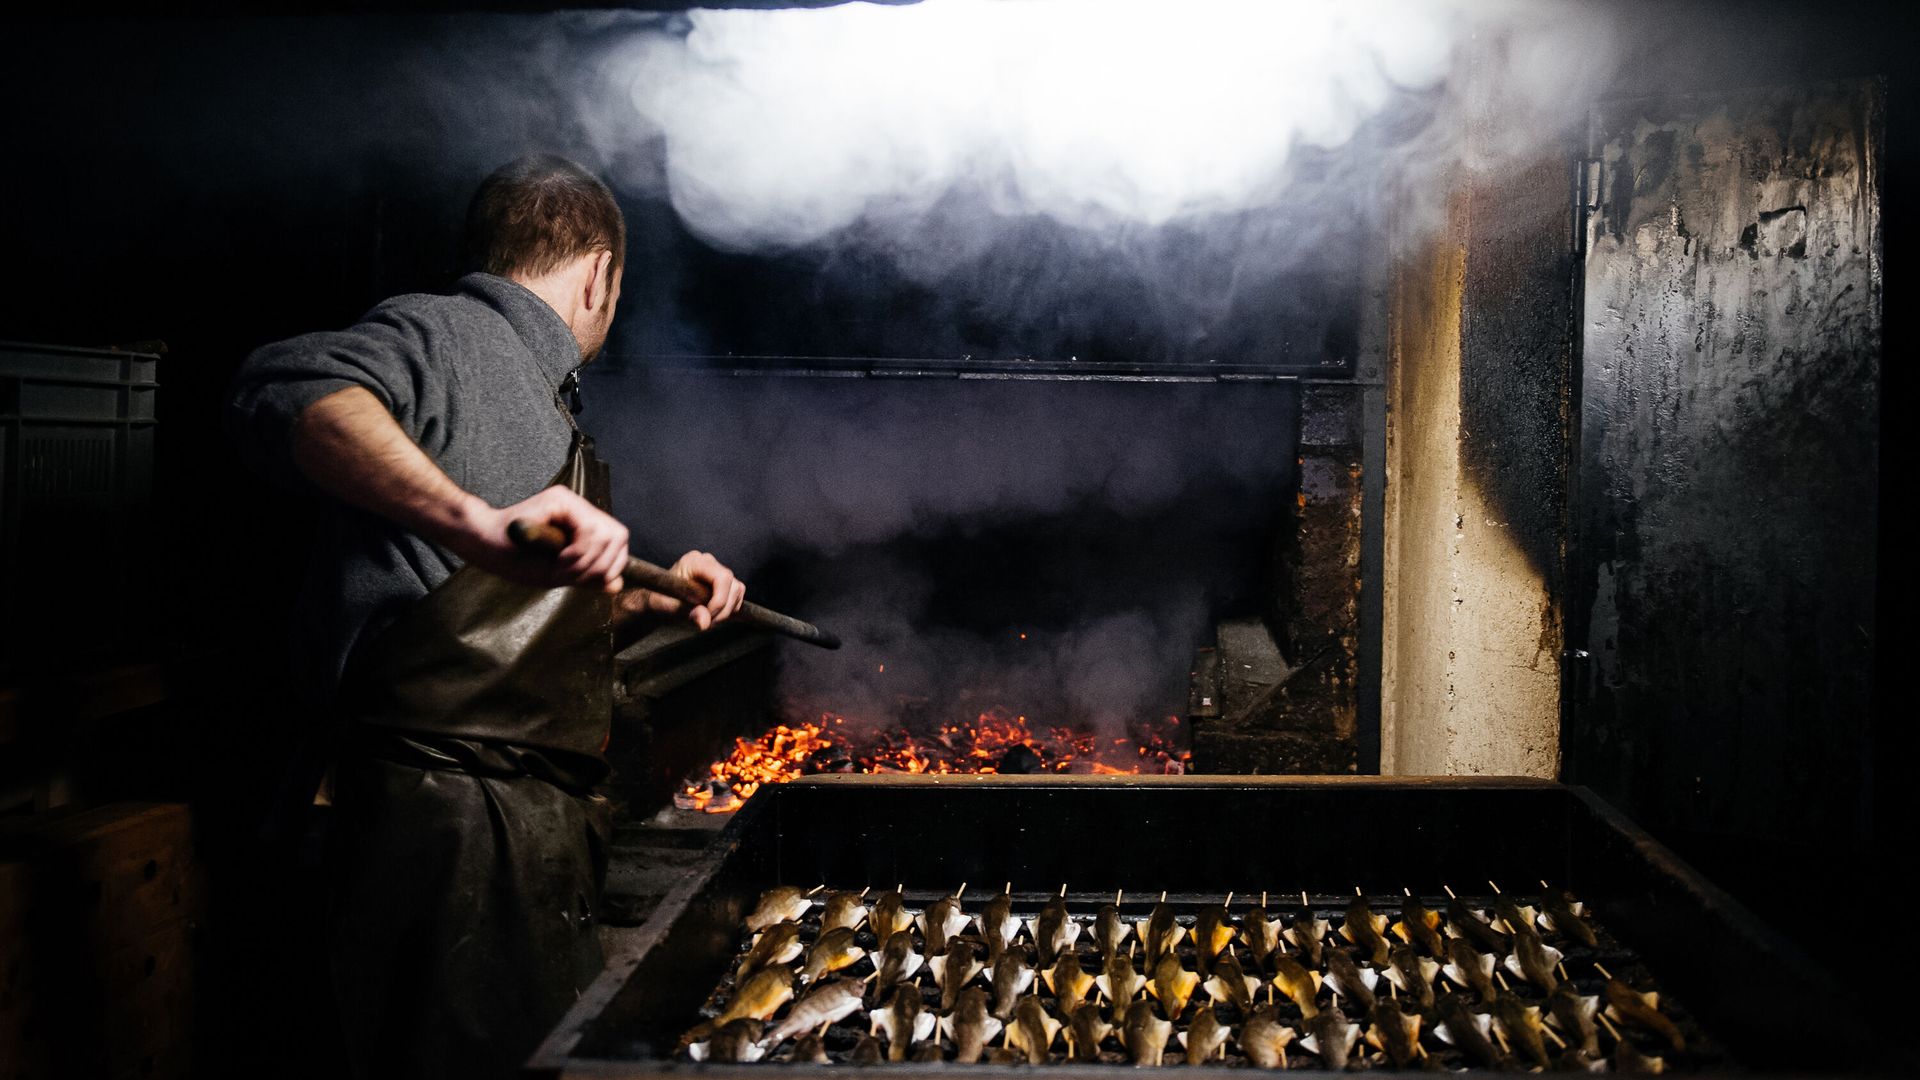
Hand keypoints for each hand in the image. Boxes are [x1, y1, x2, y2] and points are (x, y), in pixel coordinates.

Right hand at [450, 485, 629, 592]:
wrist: (485, 545)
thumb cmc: (517, 560)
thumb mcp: (559, 575)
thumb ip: (588, 578)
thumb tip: (616, 585)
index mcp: (583, 525)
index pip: (618, 542)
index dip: (611, 565)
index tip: (584, 578)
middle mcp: (580, 509)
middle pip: (618, 537)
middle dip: (600, 566)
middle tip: (571, 574)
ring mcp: (570, 502)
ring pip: (607, 535)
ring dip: (586, 561)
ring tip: (562, 567)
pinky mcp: (558, 500)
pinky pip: (589, 530)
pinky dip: (579, 553)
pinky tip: (559, 560)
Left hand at [618, 550, 745, 629]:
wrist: (658, 603)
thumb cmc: (659, 601)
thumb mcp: (667, 607)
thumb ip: (685, 612)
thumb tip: (704, 622)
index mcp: (694, 562)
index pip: (722, 577)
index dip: (720, 600)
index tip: (709, 617)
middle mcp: (708, 562)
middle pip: (733, 585)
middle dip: (724, 609)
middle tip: (707, 623)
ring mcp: (716, 571)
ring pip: (737, 591)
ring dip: (727, 611)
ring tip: (709, 620)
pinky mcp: (722, 583)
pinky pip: (736, 596)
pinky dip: (729, 609)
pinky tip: (713, 616)